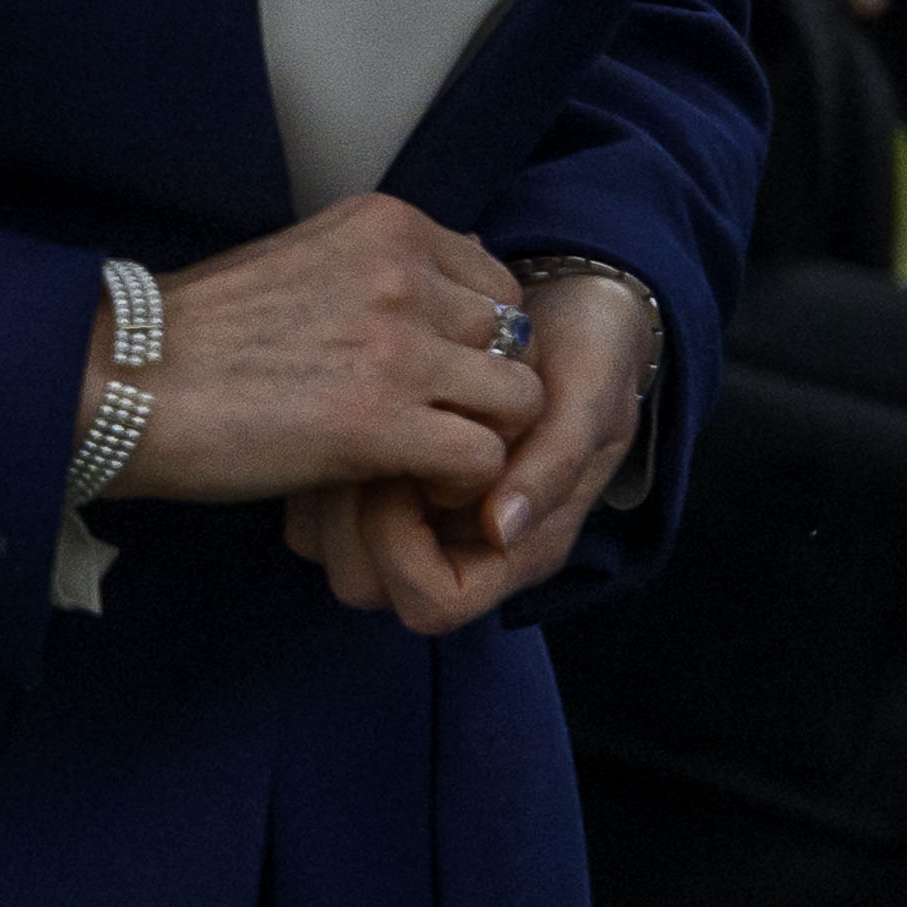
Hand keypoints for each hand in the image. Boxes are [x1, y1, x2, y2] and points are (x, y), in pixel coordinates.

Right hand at [97, 194, 545, 519]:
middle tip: (446, 426)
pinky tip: (415, 486)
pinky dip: (462, 481)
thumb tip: (459, 273)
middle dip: (490, 388)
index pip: (496, 282)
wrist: (118, 380)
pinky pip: (480, 454)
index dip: (483, 340)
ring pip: (517, 396)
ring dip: (487, 437)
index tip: (444, 378)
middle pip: (515, 337)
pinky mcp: (379, 423)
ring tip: (435, 460)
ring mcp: (398, 347)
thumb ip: (382, 267)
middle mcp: (405, 274)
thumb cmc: (199, 332)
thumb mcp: (304, 260)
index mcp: (388, 227)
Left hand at [281, 257, 661, 639]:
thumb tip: (503, 528)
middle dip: (352, 520)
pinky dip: (317, 470)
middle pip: (366, 586)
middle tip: (370, 443)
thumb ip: (556, 461)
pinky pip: (313, 511)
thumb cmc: (593, 352)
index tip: (414, 475)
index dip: (405, 554)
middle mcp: (462, 548)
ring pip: (327, 553)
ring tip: (358, 422)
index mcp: (521, 548)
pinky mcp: (381, 487)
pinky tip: (346, 413)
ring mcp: (416, 523)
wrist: (573, 302)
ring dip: (327, 492)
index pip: (436, 603)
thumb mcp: (593, 394)